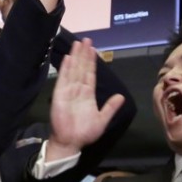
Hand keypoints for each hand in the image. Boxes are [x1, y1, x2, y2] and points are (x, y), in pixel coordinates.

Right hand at [46, 38, 125, 160]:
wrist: (71, 142)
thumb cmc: (85, 133)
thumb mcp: (102, 120)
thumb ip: (110, 107)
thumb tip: (121, 97)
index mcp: (88, 94)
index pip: (90, 74)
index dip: (92, 61)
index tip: (93, 49)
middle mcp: (78, 89)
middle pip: (81, 68)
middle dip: (84, 54)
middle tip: (86, 40)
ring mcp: (68, 91)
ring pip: (73, 70)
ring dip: (75, 57)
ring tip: (78, 44)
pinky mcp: (59, 95)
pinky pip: (63, 79)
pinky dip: (65, 68)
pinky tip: (68, 58)